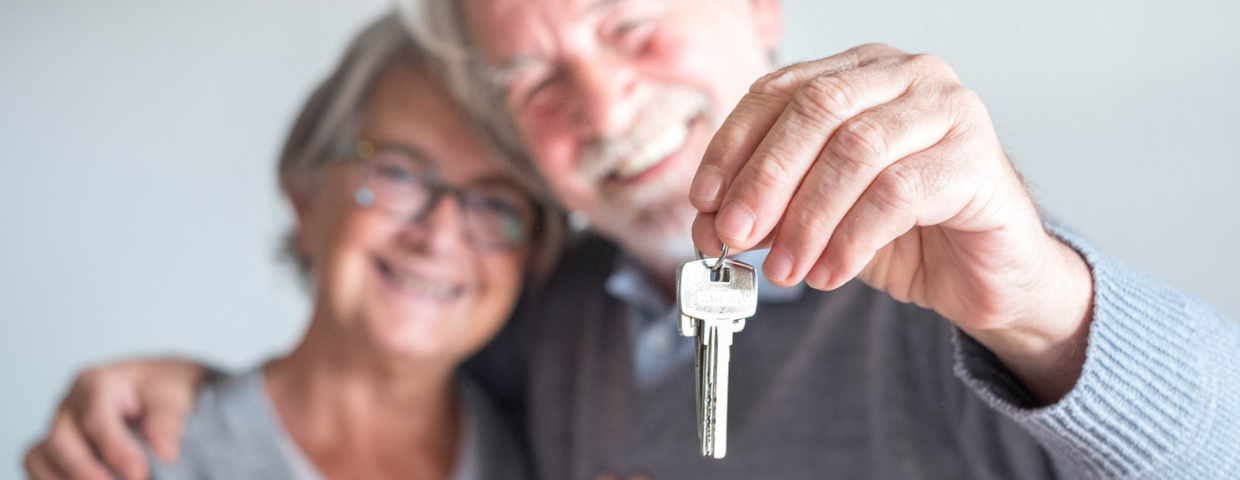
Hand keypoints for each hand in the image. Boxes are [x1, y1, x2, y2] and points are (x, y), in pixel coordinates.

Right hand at [24, 359, 207, 479]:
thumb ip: (166, 421)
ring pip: (41, 457)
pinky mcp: (52, 450)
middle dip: (86, 471)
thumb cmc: (159, 391)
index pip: (95, 419)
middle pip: (60, 441)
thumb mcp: (171, 396)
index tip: (138, 473)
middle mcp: (69, 405)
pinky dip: (56, 479)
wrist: (153, 392)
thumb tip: (164, 453)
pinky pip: (40, 468)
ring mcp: (57, 427)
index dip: (115, 450)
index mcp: (96, 383)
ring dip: (67, 478)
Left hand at [689, 44, 1093, 402]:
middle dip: (764, 179)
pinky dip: (851, 239)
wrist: (986, 275)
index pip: (779, 91)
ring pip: (855, 150)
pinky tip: (829, 272)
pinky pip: (898, 194)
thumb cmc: (906, 233)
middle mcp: (906, 77)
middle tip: (734, 235)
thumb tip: (712, 224)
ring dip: (806, 217)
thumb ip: (769, 210)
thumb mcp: (818, 218)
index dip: (734, 146)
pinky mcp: (977, 159)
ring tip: (785, 267)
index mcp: (859, 72)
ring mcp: (949, 111)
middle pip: (815, 110)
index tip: (705, 200)